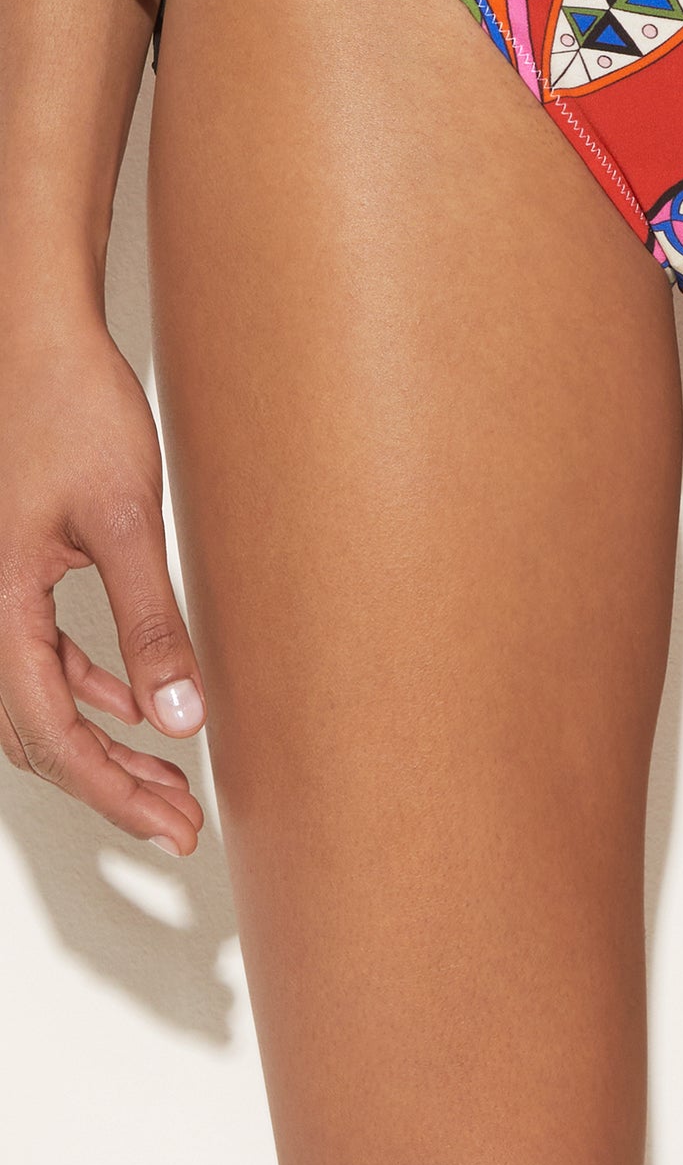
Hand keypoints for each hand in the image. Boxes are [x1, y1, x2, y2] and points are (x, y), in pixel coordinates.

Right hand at [0, 298, 205, 853]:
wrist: (37, 339)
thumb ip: (152, 622)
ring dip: (103, 743)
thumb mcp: (124, 520)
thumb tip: (183, 716)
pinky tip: (138, 705)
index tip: (173, 825)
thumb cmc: (73, 410)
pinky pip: (42, 658)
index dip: (113, 791)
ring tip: (170, 780)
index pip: (50, 734)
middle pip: (38, 732)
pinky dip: (89, 692)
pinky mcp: (12, 573)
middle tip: (180, 824)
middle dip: (110, 784)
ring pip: (40, 700)